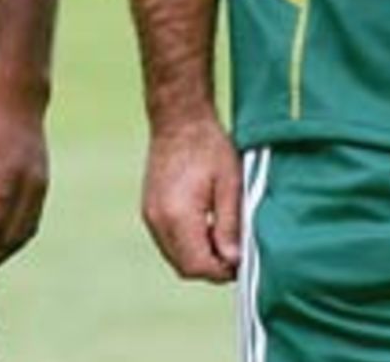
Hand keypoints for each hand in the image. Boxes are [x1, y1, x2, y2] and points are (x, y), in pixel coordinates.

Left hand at [0, 76, 48, 286]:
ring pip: (26, 230)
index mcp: (9, 177)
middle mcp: (30, 185)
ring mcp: (40, 184)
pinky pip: (32, 218)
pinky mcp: (42, 181)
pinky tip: (0, 243)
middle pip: (12, 236)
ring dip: (5, 252)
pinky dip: (16, 236)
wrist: (20, 94)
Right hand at [141, 114, 241, 282]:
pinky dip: (185, 244)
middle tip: (233, 250)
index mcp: (179, 215)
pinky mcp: (148, 208)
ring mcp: (150, 214)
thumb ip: (229, 225)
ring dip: (197, 256)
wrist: (179, 118)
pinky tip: (202, 224)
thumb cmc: (208, 145)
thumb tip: (233, 260)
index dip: (223, 271)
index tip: (241, 260)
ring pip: (174, 257)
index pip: (199, 266)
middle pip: (185, 267)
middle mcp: (159, 219)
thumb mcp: (230, 184)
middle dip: (211, 267)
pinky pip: (167, 241)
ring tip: (219, 234)